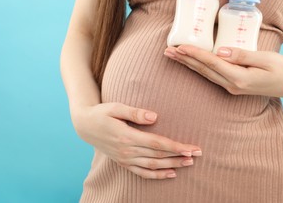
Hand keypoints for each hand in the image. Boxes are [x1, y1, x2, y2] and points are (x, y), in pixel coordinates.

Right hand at [71, 102, 202, 179]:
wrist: (85, 126)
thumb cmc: (102, 113)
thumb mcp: (115, 107)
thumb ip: (135, 112)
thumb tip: (154, 117)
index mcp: (127, 136)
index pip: (157, 144)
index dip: (175, 146)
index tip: (191, 147)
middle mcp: (127, 151)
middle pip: (158, 156)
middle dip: (179, 156)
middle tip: (197, 154)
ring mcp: (125, 158)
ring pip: (153, 166)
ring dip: (172, 165)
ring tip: (189, 163)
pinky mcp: (124, 162)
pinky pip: (142, 173)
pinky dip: (157, 175)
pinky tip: (171, 174)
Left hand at [164, 45, 282, 97]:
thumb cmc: (282, 70)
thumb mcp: (266, 59)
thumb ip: (242, 55)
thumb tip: (220, 51)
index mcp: (239, 78)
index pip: (211, 63)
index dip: (195, 54)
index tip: (180, 47)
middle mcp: (231, 85)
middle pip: (203, 69)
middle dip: (184, 59)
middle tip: (168, 51)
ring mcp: (230, 87)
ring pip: (204, 73)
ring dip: (188, 64)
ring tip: (173, 55)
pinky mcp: (232, 85)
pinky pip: (210, 75)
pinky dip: (198, 67)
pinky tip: (190, 63)